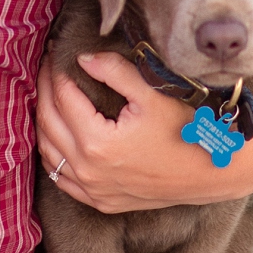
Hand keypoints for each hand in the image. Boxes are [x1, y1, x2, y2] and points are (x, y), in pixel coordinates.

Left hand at [35, 53, 242, 213]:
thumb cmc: (184, 129)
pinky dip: (52, 153)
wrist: (210, 171)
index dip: (56, 70)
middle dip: (44, 89)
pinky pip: (61, 179)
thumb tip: (82, 59)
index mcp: (98, 143)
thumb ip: (114, 71)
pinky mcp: (101, 202)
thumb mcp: (151, 93)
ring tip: (48, 93)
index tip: (55, 50)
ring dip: (43, 120)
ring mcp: (93, 191)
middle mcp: (89, 172)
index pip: (63, 97)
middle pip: (48, 122)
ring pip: (48, 152)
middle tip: (46, 65)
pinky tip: (55, 135)